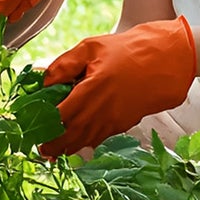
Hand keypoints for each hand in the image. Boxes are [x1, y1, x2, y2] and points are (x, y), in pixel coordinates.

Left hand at [39, 17, 195, 158]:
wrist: (166, 61)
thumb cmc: (127, 50)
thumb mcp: (91, 47)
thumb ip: (64, 64)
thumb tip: (44, 80)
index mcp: (91, 89)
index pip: (60, 115)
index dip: (44, 126)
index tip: (33, 130)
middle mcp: (102, 110)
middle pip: (71, 135)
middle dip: (54, 145)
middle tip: (41, 150)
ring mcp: (114, 120)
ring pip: (85, 141)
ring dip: (68, 147)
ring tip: (54, 151)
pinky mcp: (124, 124)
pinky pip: (100, 138)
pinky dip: (86, 142)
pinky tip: (77, 141)